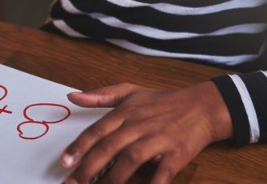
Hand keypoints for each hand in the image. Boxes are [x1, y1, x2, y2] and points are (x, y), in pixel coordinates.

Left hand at [61, 82, 232, 183]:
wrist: (201, 106)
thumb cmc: (163, 102)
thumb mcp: (130, 92)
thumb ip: (100, 95)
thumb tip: (72, 96)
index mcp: (126, 112)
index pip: (98, 131)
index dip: (79, 147)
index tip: (65, 161)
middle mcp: (139, 125)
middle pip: (109, 147)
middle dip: (88, 167)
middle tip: (73, 183)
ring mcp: (158, 140)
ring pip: (131, 159)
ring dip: (113, 178)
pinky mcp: (176, 155)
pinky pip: (161, 174)